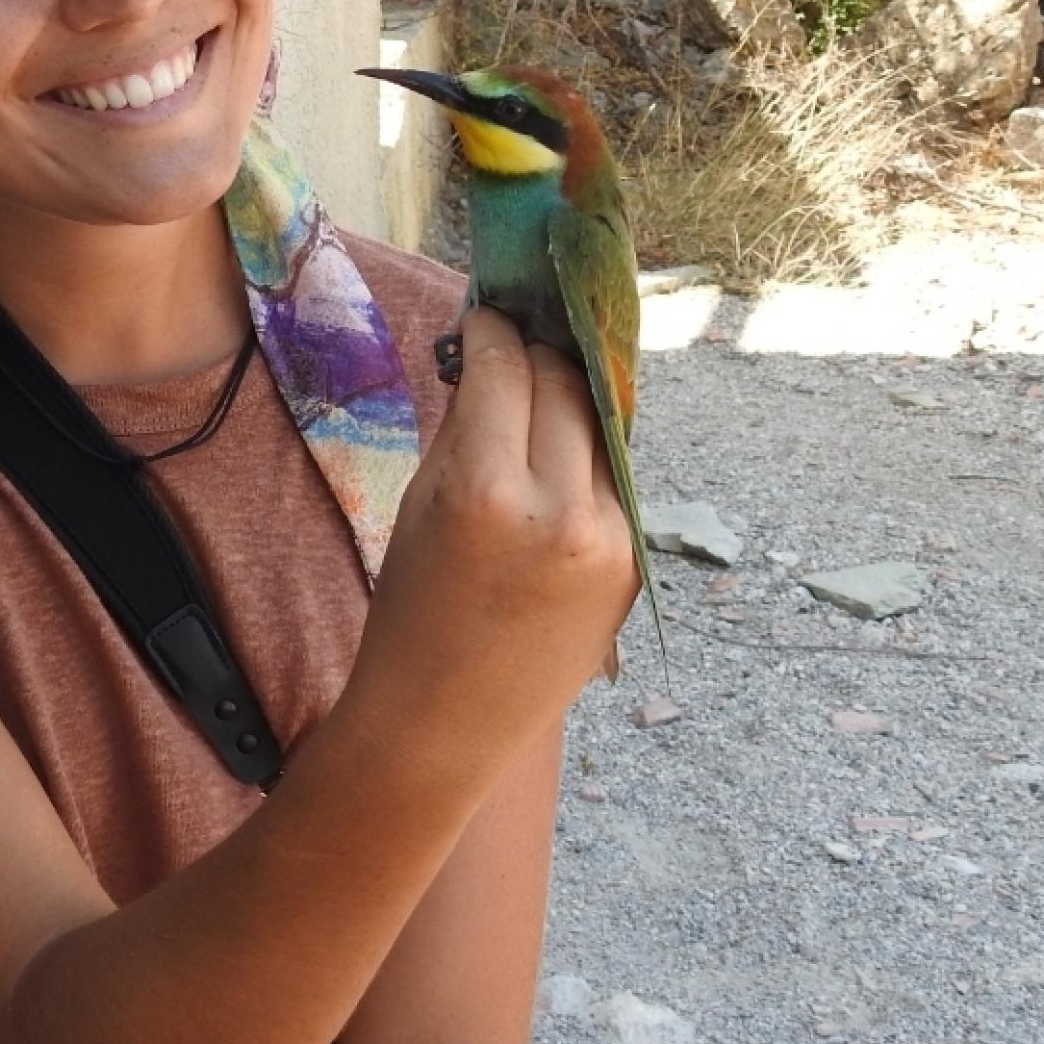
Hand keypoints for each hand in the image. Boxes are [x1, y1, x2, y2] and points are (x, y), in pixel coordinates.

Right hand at [348, 308, 642, 770]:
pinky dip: (585, 462)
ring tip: (537, 394)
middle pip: (567, 387)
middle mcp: (561, 512)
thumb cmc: (410, 615)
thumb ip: (466, 429)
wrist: (441, 726)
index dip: (494, 332)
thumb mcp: (421, 506)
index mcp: (487, 492)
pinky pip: (612, 485)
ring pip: (600, 429)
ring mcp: (609, 543)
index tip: (485, 317)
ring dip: (570, 404)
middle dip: (539, 356)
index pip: (508, 370)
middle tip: (514, 342)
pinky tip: (554, 463)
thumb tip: (493, 361)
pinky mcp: (632, 568)